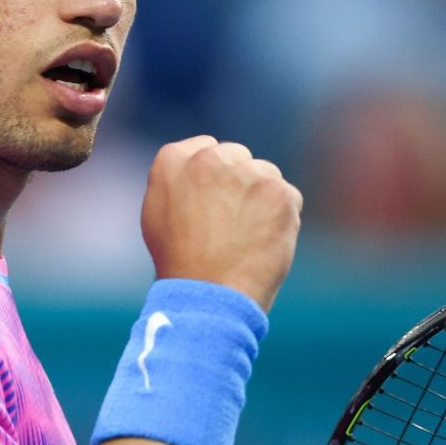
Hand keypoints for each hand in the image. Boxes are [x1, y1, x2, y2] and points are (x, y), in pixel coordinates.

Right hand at [141, 135, 301, 311]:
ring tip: (245, 238)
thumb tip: (200, 170)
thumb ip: (179, 180)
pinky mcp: (279, 191)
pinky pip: (288, 197)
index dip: (212, 179)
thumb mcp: (157, 213)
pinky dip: (282, 217)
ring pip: (265, 175)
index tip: (212, 204)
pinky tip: (263, 243)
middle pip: (237, 157)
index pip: (206, 149)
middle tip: (230, 224)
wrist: (209, 295)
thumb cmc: (179, 263)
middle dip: (238, 183)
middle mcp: (210, 157)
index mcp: (174, 159)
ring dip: (261, 198)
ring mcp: (247, 172)